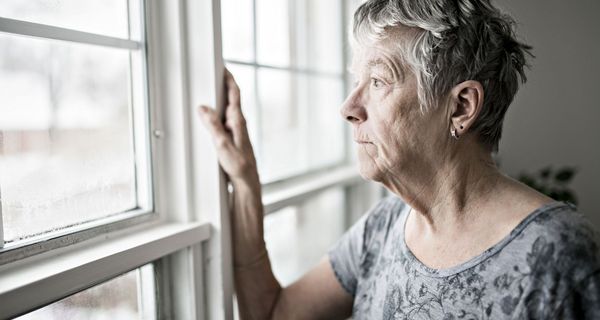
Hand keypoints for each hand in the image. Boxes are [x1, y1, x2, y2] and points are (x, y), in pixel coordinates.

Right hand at [199, 69, 258, 184]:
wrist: (247, 181)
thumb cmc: (239, 166)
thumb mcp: (222, 145)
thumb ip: (213, 126)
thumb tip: (203, 108)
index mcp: (238, 121)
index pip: (235, 94)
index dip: (229, 79)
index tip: (223, 67)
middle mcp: (238, 123)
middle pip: (230, 98)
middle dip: (222, 85)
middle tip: (213, 73)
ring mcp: (236, 130)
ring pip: (226, 109)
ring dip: (219, 99)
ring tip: (208, 90)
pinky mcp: (232, 138)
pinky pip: (223, 120)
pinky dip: (216, 113)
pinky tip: (209, 116)